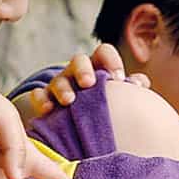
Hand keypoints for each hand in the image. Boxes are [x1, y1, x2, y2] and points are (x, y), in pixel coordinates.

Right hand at [25, 43, 150, 117]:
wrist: (75, 125)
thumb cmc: (102, 108)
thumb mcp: (116, 97)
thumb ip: (129, 89)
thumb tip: (141, 83)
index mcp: (97, 68)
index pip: (103, 53)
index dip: (110, 61)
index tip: (118, 78)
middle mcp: (76, 73)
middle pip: (78, 61)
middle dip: (83, 70)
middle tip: (89, 83)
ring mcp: (59, 86)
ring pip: (58, 80)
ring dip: (63, 89)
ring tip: (69, 101)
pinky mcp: (43, 101)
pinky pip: (38, 96)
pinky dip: (41, 100)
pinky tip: (47, 109)